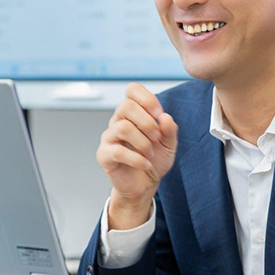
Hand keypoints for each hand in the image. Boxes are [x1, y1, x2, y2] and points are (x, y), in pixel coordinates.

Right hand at [97, 83, 177, 229]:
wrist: (145, 184)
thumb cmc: (155, 159)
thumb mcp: (169, 144)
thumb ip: (170, 129)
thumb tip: (165, 117)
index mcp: (133, 113)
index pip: (132, 90)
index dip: (147, 99)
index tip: (159, 115)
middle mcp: (118, 120)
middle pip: (126, 106)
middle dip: (147, 122)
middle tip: (157, 137)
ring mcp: (109, 137)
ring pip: (122, 127)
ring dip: (142, 141)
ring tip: (150, 153)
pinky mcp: (104, 154)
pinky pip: (117, 151)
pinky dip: (137, 159)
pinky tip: (146, 164)